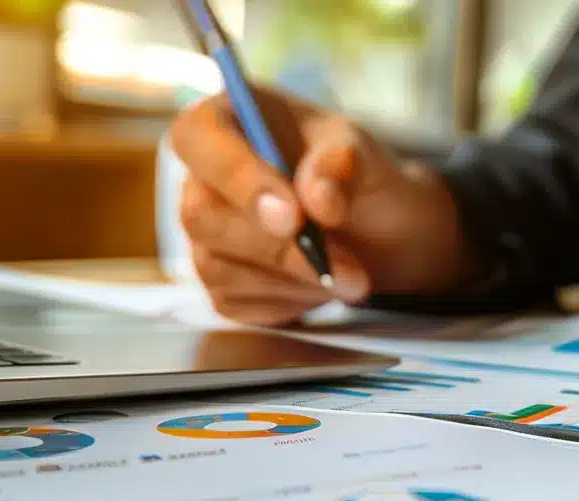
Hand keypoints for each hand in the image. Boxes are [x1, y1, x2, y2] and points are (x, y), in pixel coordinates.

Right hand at [170, 88, 471, 324]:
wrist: (380, 232)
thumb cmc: (358, 176)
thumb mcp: (364, 153)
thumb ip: (343, 163)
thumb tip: (318, 198)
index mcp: (228, 120)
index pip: (198, 137)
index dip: (238, 177)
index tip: (292, 216)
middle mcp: (203, 177)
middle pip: (202, 215)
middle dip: (277, 248)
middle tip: (343, 266)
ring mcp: (206, 234)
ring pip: (217, 266)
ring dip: (293, 279)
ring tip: (352, 276)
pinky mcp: (219, 283)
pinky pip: (234, 302)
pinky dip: (288, 301)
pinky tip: (322, 287)